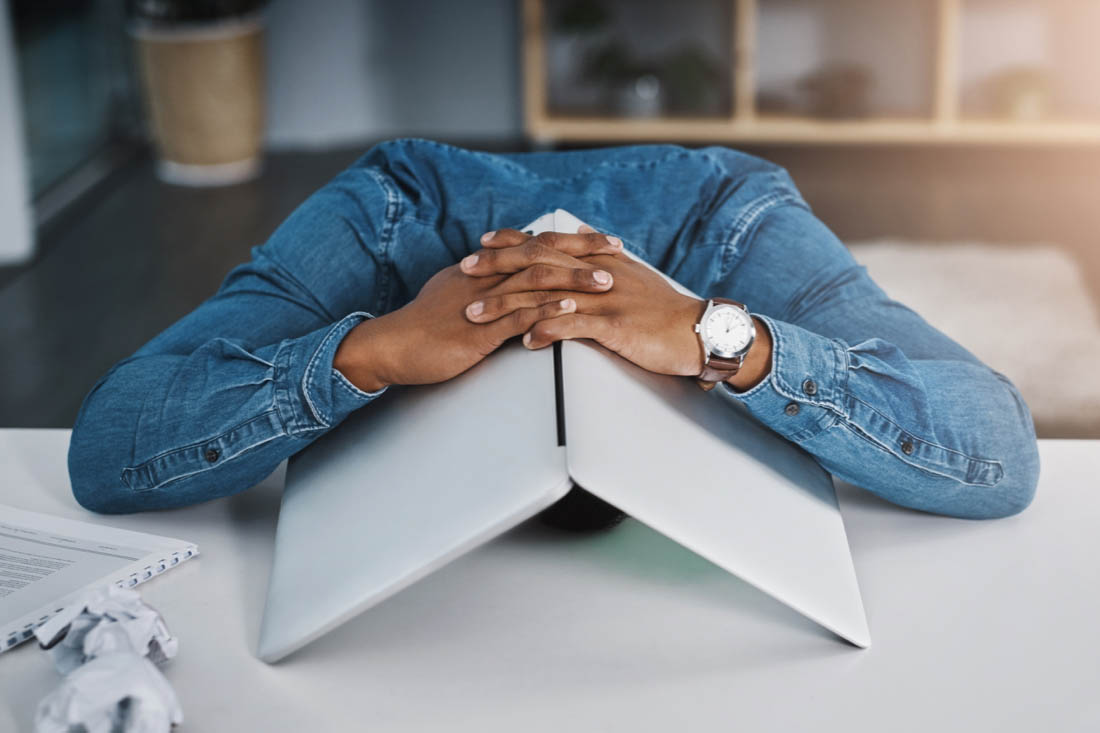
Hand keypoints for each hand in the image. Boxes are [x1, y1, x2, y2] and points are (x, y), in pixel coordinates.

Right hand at [333, 229, 621, 391]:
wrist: (390, 346)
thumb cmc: (422, 327)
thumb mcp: (455, 296)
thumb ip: (484, 287)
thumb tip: (506, 280)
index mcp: (484, 269)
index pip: (534, 245)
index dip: (570, 240)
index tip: (601, 239)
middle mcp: (486, 278)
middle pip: (542, 254)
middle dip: (583, 251)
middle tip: (617, 249)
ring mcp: (483, 303)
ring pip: (535, 283)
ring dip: (574, 281)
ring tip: (606, 282)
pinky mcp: (478, 331)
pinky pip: (517, 317)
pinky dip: (546, 311)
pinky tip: (571, 311)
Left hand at [464, 227, 704, 375]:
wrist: (700, 330)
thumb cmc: (664, 311)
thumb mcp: (633, 278)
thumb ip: (603, 262)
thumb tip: (582, 243)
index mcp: (598, 262)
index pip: (549, 244)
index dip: (513, 241)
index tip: (484, 242)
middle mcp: (598, 274)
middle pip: (538, 262)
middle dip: (498, 265)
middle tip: (465, 269)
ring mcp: (606, 300)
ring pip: (547, 295)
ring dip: (508, 304)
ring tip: (477, 314)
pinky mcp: (616, 326)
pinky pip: (575, 327)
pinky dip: (547, 332)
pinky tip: (525, 341)